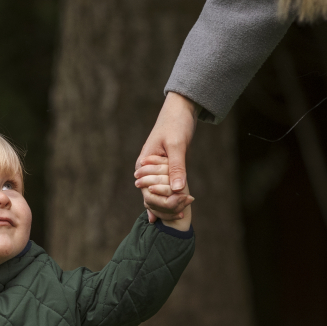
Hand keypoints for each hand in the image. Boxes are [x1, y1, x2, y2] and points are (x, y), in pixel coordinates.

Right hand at [136, 91, 197, 221]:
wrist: (180, 111)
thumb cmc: (176, 124)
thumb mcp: (177, 145)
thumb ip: (177, 167)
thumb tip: (177, 189)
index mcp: (144, 164)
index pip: (148, 192)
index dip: (163, 202)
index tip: (179, 206)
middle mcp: (147, 170)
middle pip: (152, 197)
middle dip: (166, 206)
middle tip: (183, 214)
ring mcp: (156, 171)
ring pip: (158, 195)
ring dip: (169, 205)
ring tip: (182, 215)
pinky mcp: (166, 170)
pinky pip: (166, 189)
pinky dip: (171, 199)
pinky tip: (177, 213)